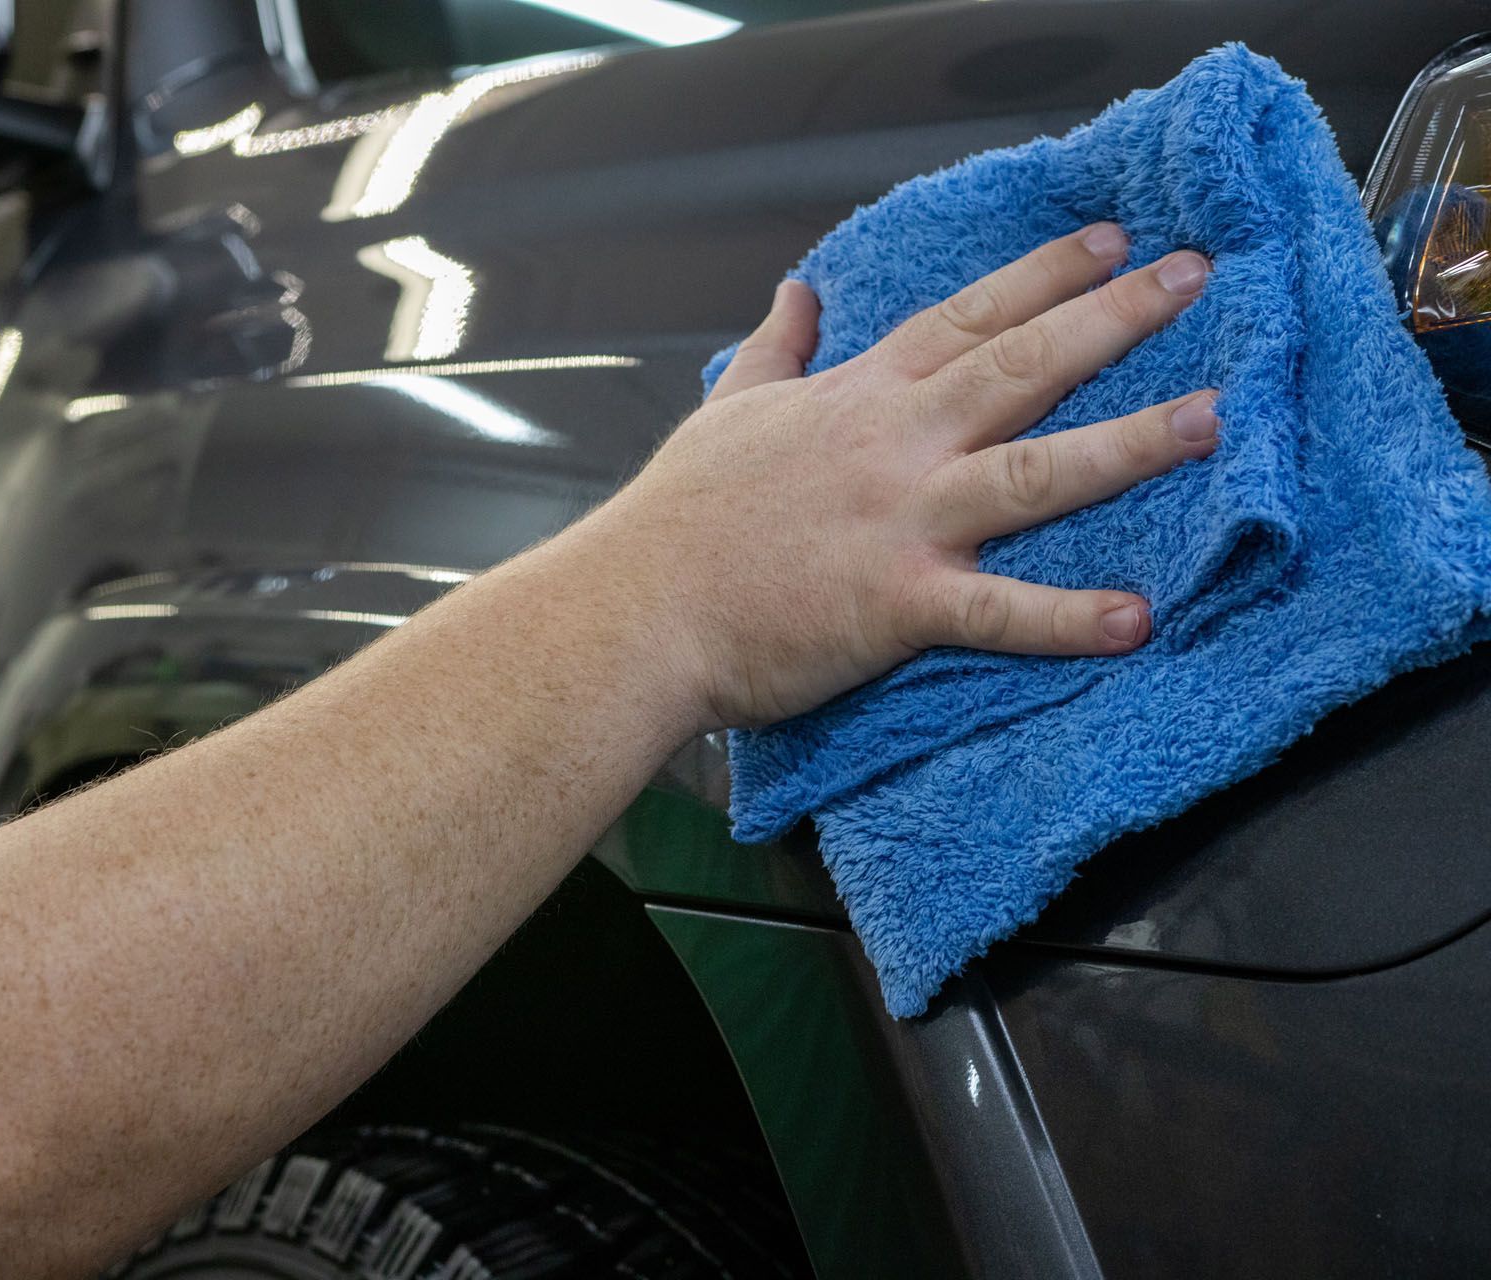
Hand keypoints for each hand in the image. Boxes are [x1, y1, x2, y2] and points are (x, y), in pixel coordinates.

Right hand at [596, 223, 1217, 730]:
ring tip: (1211, 420)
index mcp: (858, 399)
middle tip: (1194, 278)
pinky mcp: (898, 603)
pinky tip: (1139, 620)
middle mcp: (894, 445)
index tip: (1110, 241)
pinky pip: (999, 611)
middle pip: (1020, 366)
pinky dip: (1069, 620)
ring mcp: (901, 521)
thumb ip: (776, 348)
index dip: (1043, 276)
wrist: (635, 609)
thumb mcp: (727, 409)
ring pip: (1034, 472)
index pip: (965, 317)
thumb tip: (798, 291)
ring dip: (1127, 445)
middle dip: (1113, 319)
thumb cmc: (676, 520)